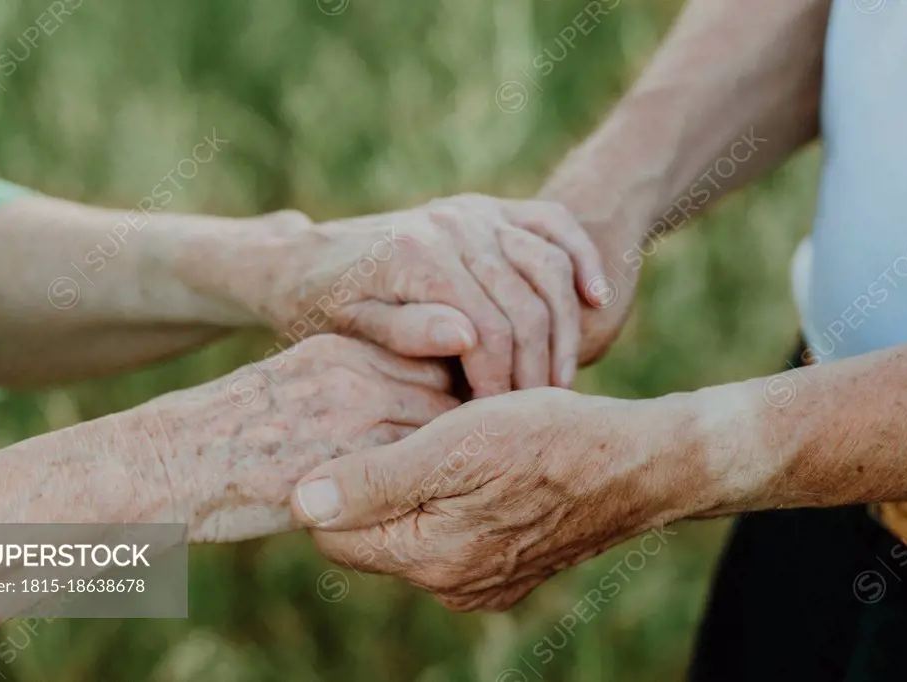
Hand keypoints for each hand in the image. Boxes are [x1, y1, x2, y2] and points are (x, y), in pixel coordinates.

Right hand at [123, 334, 458, 543]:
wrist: (174, 461)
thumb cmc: (227, 435)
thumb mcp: (291, 386)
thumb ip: (347, 389)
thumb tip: (398, 411)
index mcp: (339, 349)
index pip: (424, 362)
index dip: (445, 395)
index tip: (455, 424)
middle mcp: (353, 371)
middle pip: (441, 391)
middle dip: (457, 424)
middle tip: (467, 459)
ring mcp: (352, 412)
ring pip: (438, 428)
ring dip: (448, 456)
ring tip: (453, 484)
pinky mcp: (350, 457)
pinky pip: (416, 467)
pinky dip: (429, 485)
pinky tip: (423, 504)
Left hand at [174, 196, 604, 396]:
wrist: (309, 258)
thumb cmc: (323, 306)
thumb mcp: (350, 328)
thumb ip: (406, 333)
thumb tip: (467, 336)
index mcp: (417, 259)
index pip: (487, 331)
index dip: (502, 382)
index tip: (504, 425)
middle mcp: (452, 226)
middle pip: (525, 303)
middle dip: (539, 365)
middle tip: (542, 413)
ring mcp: (476, 212)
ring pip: (549, 267)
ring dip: (565, 327)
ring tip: (561, 380)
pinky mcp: (492, 208)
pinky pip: (555, 225)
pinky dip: (582, 259)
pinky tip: (597, 300)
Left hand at [290, 387, 705, 609]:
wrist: (640, 463)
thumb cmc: (548, 439)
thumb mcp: (454, 444)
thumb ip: (375, 480)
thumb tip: (301, 504)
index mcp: (430, 558)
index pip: (333, 534)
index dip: (333, 481)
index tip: (354, 435)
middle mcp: (451, 585)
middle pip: (372, 535)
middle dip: (374, 484)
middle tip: (404, 428)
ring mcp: (483, 582)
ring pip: (412, 532)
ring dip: (414, 489)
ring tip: (444, 439)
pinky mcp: (508, 570)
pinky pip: (451, 536)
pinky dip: (450, 501)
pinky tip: (477, 465)